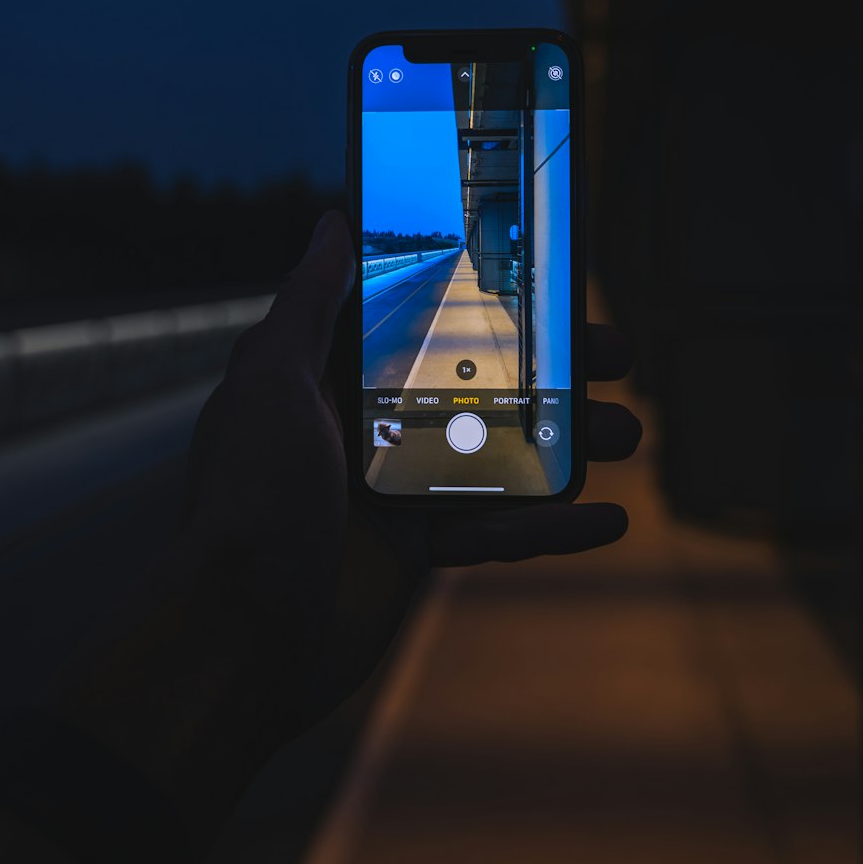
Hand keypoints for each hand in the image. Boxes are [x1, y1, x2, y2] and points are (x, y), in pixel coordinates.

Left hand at [183, 210, 641, 747]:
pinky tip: (608, 519)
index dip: (484, 294)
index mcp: (331, 374)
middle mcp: (367, 422)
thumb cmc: (245, 502)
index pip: (420, 315)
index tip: (544, 274)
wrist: (237, 640)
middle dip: (549, 367)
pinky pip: (498, 529)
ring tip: (624, 431)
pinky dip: (553, 526)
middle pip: (478, 379)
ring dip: (567, 443)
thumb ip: (308, 304)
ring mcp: (397, 487)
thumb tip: (333, 222)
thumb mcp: (270, 383)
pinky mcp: (417, 549)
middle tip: (613, 353)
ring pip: (500, 451)